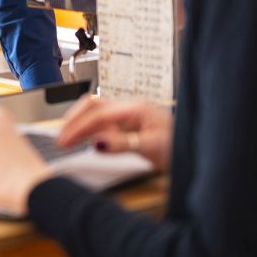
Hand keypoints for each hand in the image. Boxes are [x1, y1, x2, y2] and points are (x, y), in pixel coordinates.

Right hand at [57, 96, 172, 172]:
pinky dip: (88, 130)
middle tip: (59, 140)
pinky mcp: (127, 126)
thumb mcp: (153, 148)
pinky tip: (82, 140)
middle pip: (92, 105)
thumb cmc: (179, 147)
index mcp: (136, 108)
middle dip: (72, 121)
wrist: (197, 150)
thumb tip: (97, 143)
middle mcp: (129, 108)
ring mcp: (128, 116)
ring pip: (95, 112)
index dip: (78, 128)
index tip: (63, 142)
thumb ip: (124, 144)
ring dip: (78, 123)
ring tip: (65, 139)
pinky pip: (102, 123)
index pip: (98, 114)